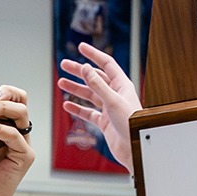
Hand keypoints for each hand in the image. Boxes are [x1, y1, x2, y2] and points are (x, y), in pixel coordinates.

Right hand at [59, 43, 139, 169]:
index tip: (81, 47)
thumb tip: (85, 68)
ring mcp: (109, 109)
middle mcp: (116, 95)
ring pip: (89, 95)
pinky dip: (78, 108)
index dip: (93, 54)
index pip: (106, 64)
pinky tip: (68, 104)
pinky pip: (89, 113)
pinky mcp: (105, 123)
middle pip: (95, 78)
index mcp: (122, 85)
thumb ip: (97, 84)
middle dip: (79, 71)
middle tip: (64, 65)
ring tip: (61, 83)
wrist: (135, 148)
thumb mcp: (112, 100)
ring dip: (76, 88)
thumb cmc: (130, 124)